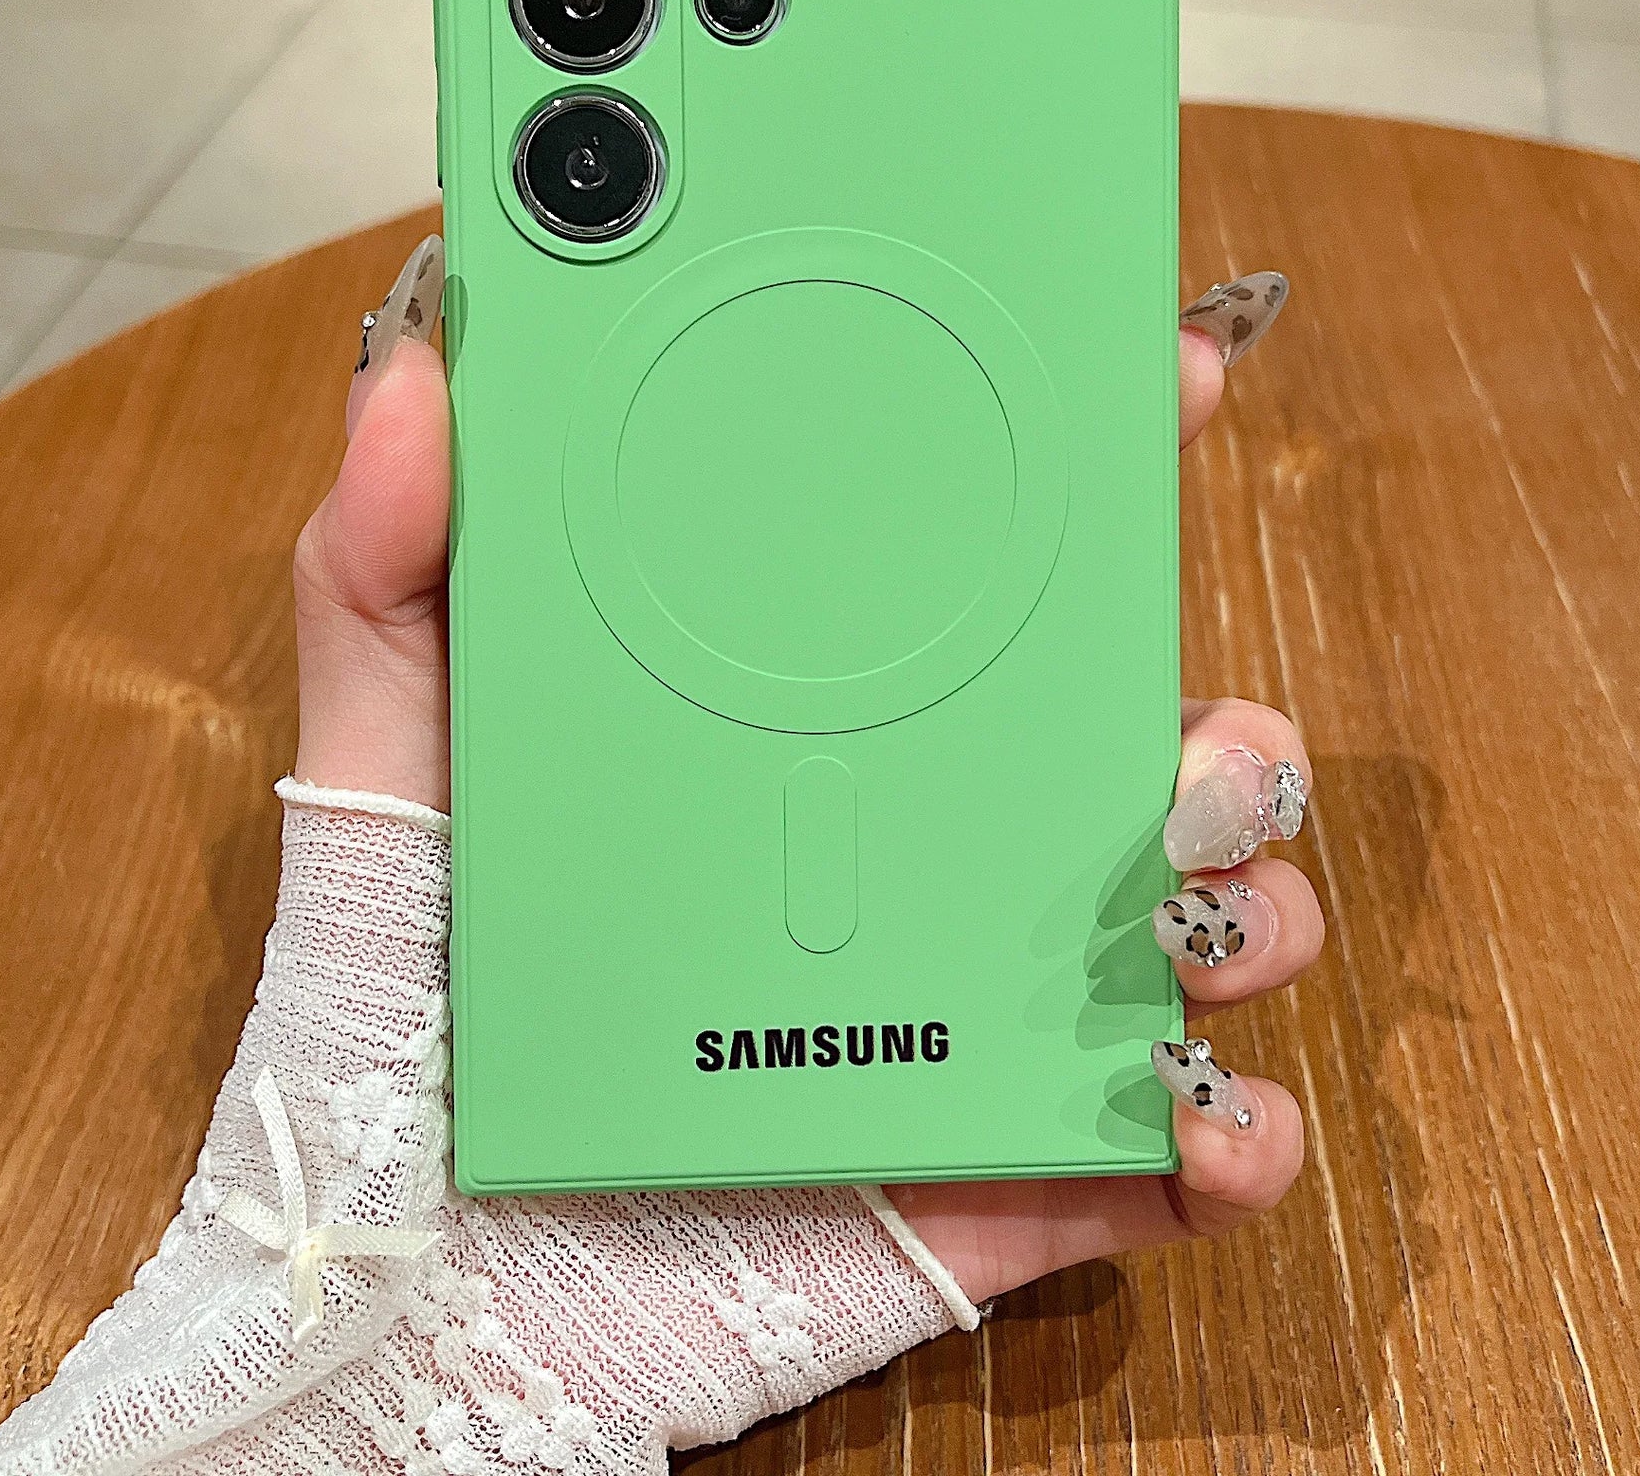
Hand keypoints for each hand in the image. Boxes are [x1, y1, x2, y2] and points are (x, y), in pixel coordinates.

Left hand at [292, 240, 1317, 1307]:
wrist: (417, 1262)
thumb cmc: (400, 984)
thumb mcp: (388, 744)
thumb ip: (388, 560)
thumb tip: (420, 377)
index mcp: (816, 726)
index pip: (989, 579)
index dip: (1100, 470)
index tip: (1160, 377)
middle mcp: (920, 848)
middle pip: (1140, 748)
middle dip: (1227, 723)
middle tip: (1197, 731)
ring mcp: (973, 1003)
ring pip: (1193, 923)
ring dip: (1250, 899)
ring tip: (1186, 902)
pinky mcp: (995, 1164)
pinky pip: (1166, 1147)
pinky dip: (1233, 1132)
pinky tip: (1195, 1110)